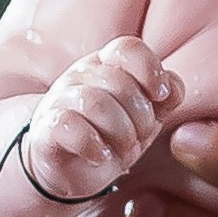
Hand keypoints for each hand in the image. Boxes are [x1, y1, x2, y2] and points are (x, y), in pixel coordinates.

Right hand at [26, 37, 181, 199]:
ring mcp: (59, 99)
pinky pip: (70, 126)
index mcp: (107, 65)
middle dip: (141, 119)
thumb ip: (167, 95)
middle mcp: (81, 75)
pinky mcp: (45, 128)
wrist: (73, 168)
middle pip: (120, 83)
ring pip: (97, 103)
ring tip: (122, 150)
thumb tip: (171, 86)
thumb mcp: (148, 115)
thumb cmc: (113, 135)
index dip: (150, 70)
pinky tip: (100, 156)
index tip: (160, 97)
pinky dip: (93, 145)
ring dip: (121, 134)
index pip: (128, 48)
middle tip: (138, 138)